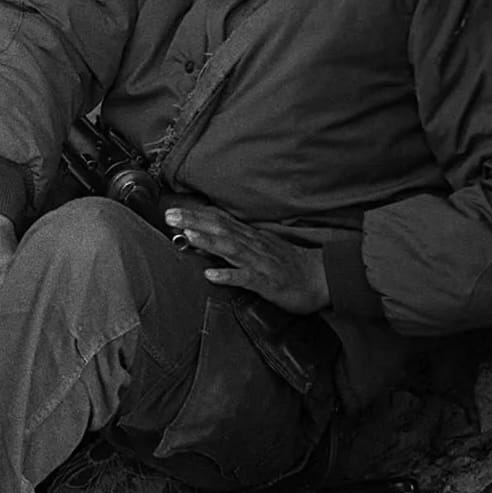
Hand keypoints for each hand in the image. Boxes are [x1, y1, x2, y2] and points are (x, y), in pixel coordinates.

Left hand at [165, 206, 329, 314]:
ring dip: (208, 241)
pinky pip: (246, 278)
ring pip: (231, 249)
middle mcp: (253, 245)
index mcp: (250, 237)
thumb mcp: (260, 247)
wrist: (321, 278)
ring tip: (187, 235)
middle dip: (194, 222)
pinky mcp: (267, 282)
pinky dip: (228, 275)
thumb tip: (207, 236)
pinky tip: (211, 275)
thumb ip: (235, 241)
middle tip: (170, 216)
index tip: (174, 209)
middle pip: (221, 229)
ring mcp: (260, 263)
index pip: (220, 221)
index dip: (196, 214)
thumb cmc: (288, 264)